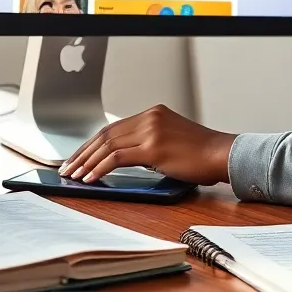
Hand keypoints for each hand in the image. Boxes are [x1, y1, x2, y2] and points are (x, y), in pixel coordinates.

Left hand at [59, 104, 236, 184]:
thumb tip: (121, 158)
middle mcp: (150, 117)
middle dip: (83, 152)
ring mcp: (151, 131)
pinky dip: (101, 168)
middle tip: (67, 167)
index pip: (113, 127)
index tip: (78, 156)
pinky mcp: (154, 147)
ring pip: (108, 145)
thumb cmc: (202, 154)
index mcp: (153, 113)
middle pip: (106, 134)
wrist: (223, 155)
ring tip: (74, 175)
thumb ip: (147, 143)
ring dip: (87, 161)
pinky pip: (118, 158)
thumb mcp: (171, 140)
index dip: (92, 143)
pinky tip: (91, 178)